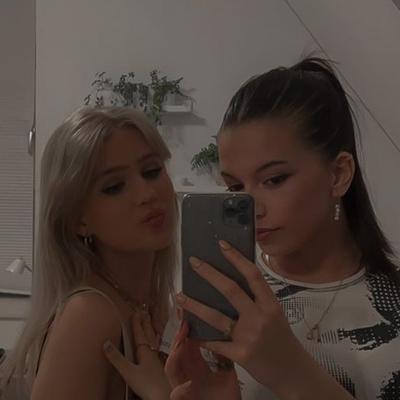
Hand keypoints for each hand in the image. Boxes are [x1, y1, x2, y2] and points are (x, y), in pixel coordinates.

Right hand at [103, 310, 169, 399]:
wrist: (164, 396)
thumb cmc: (147, 384)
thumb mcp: (129, 371)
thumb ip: (117, 358)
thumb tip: (105, 343)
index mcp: (145, 351)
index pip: (140, 334)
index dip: (137, 323)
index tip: (136, 313)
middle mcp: (152, 352)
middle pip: (149, 335)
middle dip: (145, 323)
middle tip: (144, 313)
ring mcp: (157, 359)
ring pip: (154, 341)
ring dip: (150, 331)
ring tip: (150, 324)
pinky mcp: (160, 367)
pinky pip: (156, 349)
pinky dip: (154, 342)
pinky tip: (155, 346)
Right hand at [165, 320, 240, 399]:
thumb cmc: (227, 397)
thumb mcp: (227, 373)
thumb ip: (222, 356)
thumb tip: (224, 334)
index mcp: (195, 367)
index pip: (187, 345)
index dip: (186, 331)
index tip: (189, 316)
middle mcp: (186, 375)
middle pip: (176, 353)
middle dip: (178, 337)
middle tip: (184, 322)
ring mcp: (183, 388)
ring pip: (171, 369)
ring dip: (175, 354)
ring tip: (182, 341)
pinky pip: (176, 395)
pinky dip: (180, 390)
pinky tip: (188, 383)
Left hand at [175, 240, 307, 394]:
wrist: (292, 371)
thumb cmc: (282, 338)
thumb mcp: (275, 314)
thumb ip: (258, 300)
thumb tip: (235, 280)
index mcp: (270, 304)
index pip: (252, 275)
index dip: (236, 258)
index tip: (221, 245)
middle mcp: (259, 317)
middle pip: (230, 290)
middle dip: (209, 273)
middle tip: (193, 262)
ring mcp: (249, 336)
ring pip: (215, 317)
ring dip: (194, 306)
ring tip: (178, 296)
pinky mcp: (240, 355)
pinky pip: (215, 343)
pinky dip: (202, 338)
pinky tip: (191, 332)